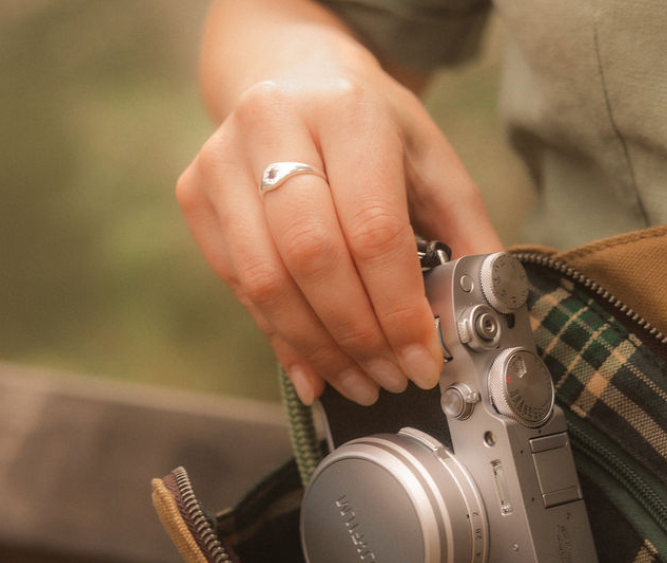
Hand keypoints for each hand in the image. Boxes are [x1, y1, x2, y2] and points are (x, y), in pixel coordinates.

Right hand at [176, 61, 501, 404]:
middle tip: (392, 376)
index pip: (372, 230)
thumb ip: (466, 240)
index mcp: (347, 109)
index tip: (424, 360)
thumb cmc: (373, 129)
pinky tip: (318, 370)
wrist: (297, 77)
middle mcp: (273, 122)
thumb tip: (471, 324)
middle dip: (359, 336)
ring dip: (319, 349)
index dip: (398, 309)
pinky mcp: (195, 193)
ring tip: (361, 382)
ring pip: (267, 282)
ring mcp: (223, 158)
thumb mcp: (435, 167)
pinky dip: (283, 340)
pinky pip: (240, 287)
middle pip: (313, 259)